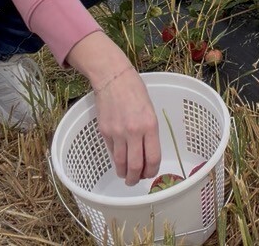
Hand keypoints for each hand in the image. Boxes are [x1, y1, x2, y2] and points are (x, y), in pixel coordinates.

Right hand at [66, 32, 159, 185]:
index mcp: (150, 125)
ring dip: (124, 173)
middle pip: (136, 165)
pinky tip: (118, 161)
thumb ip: (149, 131)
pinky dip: (115, 159)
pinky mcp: (104, 131)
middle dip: (136, 179)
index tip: (150, 174)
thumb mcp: (150, 110)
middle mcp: (134, 131)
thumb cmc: (134, 90)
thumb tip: (146, 151)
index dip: (152, 171)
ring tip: (126, 176)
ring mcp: (117, 132)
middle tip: (136, 181)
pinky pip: (111, 151)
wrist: (113, 78)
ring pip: (121, 162)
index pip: (153, 157)